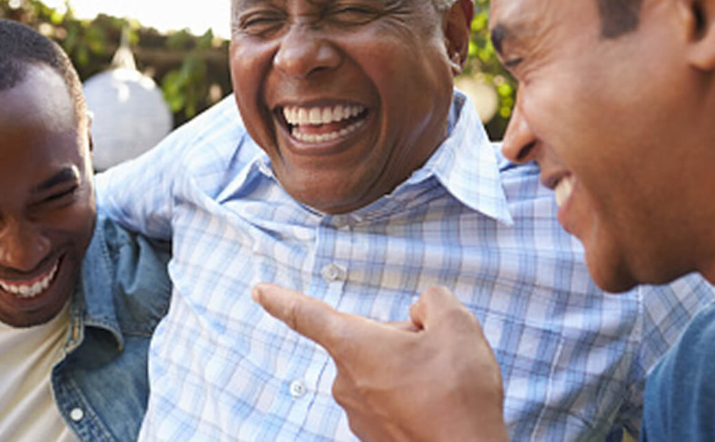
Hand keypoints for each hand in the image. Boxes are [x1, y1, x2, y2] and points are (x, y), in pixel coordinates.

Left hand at [252, 283, 507, 441]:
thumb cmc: (458, 398)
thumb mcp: (456, 326)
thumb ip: (432, 300)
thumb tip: (422, 311)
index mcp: (354, 346)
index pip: (307, 315)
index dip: (281, 299)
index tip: (258, 290)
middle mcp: (346, 382)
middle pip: (366, 338)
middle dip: (398, 338)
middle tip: (435, 355)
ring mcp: (358, 413)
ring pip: (380, 369)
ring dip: (407, 368)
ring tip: (440, 387)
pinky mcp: (373, 437)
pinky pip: (388, 398)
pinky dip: (410, 395)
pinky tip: (435, 405)